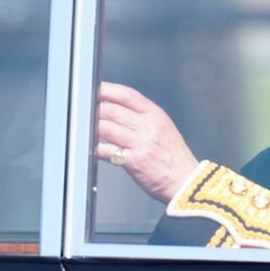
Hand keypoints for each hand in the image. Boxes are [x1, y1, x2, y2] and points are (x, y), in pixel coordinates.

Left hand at [96, 81, 199, 201]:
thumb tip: (117, 110)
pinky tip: (91, 148)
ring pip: (106, 127)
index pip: (127, 95)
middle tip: (83, 111)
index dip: (107, 90)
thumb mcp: (164, 128)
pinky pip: (106, 150)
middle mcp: (148, 126)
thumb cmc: (175, 158)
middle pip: (112, 110)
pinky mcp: (133, 161)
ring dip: (91, 128)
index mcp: (156, 115)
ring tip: (84, 128)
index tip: (94, 89)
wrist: (187, 181)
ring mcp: (140, 143)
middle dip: (94, 109)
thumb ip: (143, 117)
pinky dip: (95, 148)